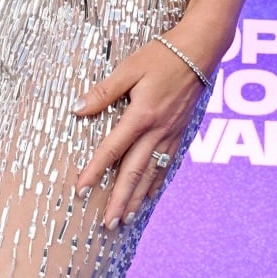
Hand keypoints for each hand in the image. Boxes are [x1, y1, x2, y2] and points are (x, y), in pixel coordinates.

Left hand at [73, 37, 205, 227]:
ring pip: (150, 174)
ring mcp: (170, 135)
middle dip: (118, 199)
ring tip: (124, 219)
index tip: (81, 189)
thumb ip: (103, 92)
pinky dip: (155, 184)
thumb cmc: (160, 56)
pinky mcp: (179, 134)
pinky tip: (148, 196)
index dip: (95, 170)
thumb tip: (77, 109)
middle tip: (106, 224)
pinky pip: (165, 165)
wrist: (199, 53)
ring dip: (136, 199)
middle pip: (133, 172)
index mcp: (141, 115)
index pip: (113, 149)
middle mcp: (157, 131)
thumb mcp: (128, 68)